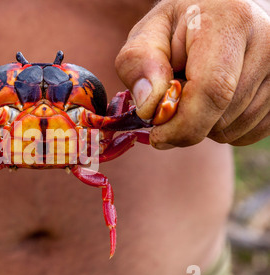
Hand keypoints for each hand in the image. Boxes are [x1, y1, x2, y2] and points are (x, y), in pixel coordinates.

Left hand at [116, 0, 268, 148]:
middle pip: (222, 116)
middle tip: (174, 96)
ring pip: (234, 129)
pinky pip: (249, 134)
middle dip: (187, 122)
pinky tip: (216, 101)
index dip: (182, 124)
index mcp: (231, 21)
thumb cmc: (177, 28)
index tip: (157, 136)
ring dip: (204, 124)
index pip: (213, 90)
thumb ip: (139, 63)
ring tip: (197, 90)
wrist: (215, 17)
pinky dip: (223, 128)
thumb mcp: (149, 34)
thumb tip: (150, 107)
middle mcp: (268, 43)